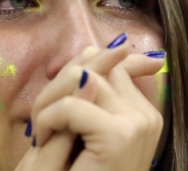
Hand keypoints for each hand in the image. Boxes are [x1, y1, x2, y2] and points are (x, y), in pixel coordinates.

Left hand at [15, 42, 164, 170]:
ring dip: (49, 101)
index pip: (114, 63)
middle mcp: (145, 115)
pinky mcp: (119, 136)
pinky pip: (71, 106)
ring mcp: (136, 124)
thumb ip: (96, 89)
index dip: (84, 64)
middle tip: (41, 118)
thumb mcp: (81, 127)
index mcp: (141, 112)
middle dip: (58, 83)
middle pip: (95, 65)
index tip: (69, 77)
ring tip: (42, 131)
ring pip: (82, 78)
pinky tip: (43, 140)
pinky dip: (48, 120)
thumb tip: (120, 48)